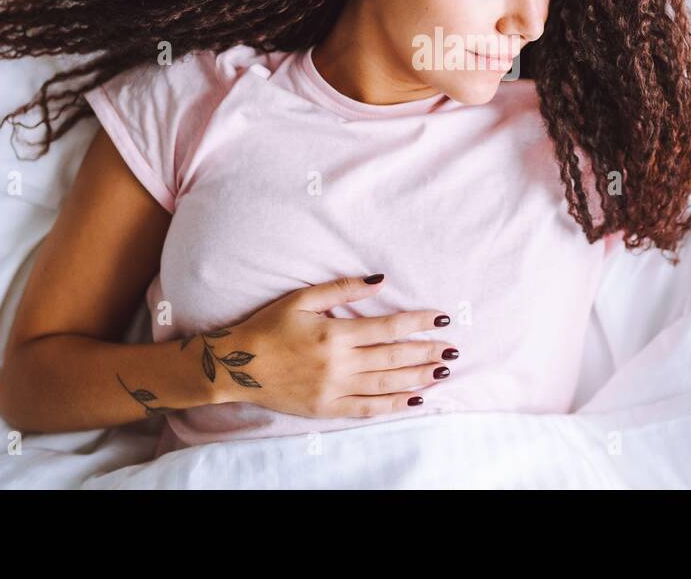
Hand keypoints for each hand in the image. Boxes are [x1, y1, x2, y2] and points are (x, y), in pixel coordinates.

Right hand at [196, 275, 459, 417]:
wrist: (237, 366)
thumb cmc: (268, 327)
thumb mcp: (301, 299)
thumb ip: (342, 290)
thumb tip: (380, 281)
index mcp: (334, 334)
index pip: (388, 328)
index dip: (418, 322)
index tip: (442, 318)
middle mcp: (339, 364)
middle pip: (394, 357)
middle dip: (427, 352)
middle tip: (453, 348)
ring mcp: (334, 390)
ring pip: (387, 384)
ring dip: (419, 377)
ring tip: (443, 371)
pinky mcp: (328, 408)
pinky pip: (368, 408)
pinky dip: (394, 404)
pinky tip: (415, 398)